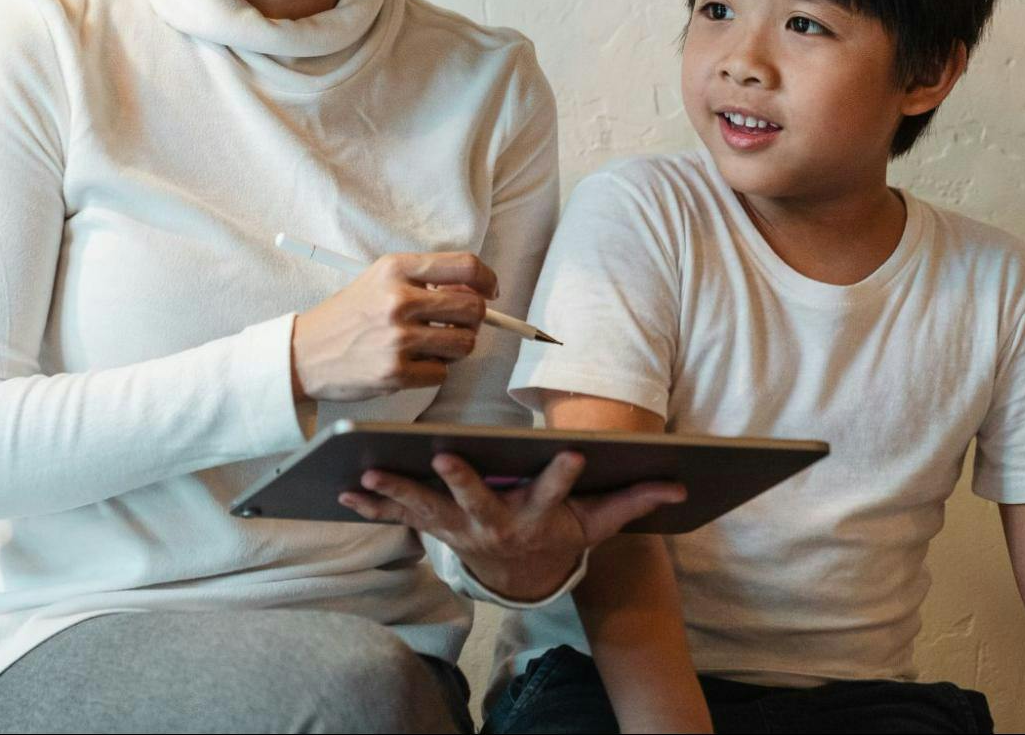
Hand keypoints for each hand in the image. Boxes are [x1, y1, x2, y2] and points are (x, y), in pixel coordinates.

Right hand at [290, 252, 493, 401]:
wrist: (305, 352)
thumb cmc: (349, 315)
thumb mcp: (380, 281)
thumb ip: (424, 282)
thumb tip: (475, 294)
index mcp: (395, 269)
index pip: (464, 266)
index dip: (486, 280)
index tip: (489, 291)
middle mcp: (398, 300)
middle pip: (473, 309)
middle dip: (473, 320)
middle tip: (456, 324)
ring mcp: (397, 338)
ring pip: (464, 344)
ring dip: (455, 348)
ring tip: (430, 345)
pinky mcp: (396, 372)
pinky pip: (442, 373)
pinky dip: (433, 371)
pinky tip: (409, 363)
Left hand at [340, 451, 686, 600]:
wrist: (524, 572)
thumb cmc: (560, 530)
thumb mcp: (599, 520)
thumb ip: (633, 500)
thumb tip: (681, 484)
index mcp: (539, 517)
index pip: (556, 492)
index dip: (564, 474)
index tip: (573, 452)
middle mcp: (495, 526)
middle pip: (478, 502)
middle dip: (461, 480)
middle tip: (444, 456)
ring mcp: (459, 530)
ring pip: (426, 510)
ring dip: (397, 493)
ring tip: (367, 474)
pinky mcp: (433, 528)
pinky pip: (397, 518)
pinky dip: (370, 506)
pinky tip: (342, 491)